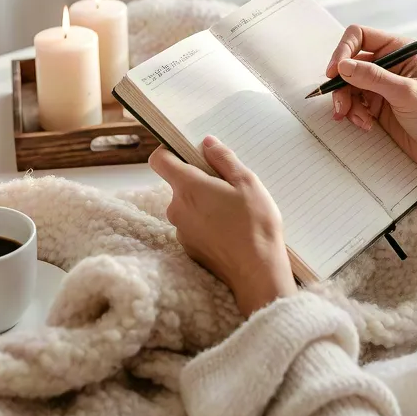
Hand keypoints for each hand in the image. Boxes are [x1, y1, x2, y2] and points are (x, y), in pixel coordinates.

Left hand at [148, 136, 296, 317]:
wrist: (257, 272)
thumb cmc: (255, 224)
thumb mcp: (247, 183)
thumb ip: (223, 159)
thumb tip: (207, 143)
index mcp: (188, 187)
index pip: (159, 160)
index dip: (169, 151)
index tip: (187, 152)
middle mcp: (177, 208)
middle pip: (178, 184)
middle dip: (199, 180)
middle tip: (228, 186)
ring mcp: (181, 230)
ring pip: (187, 205)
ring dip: (204, 203)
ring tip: (233, 210)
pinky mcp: (188, 247)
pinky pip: (192, 225)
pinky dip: (206, 222)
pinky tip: (229, 228)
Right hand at [325, 25, 416, 230]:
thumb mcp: (404, 93)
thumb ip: (372, 77)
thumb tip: (343, 66)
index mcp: (398, 49)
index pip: (360, 36)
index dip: (343, 51)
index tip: (334, 72)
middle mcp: (387, 63)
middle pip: (348, 63)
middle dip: (341, 85)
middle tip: (340, 106)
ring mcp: (379, 84)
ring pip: (346, 85)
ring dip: (346, 103)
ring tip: (357, 119)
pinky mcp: (375, 104)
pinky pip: (352, 102)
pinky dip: (353, 113)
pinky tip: (366, 124)